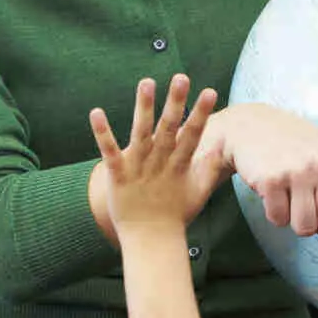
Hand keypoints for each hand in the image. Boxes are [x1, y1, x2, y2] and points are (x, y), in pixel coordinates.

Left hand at [90, 75, 218, 238]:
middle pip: (170, 129)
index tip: (210, 91)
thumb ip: (211, 168)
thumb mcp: (199, 191)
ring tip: (147, 82)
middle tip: (181, 77)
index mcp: (180, 166)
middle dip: (176, 103)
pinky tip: (96, 112)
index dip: (202, 113)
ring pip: (141, 134)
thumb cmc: (176, 214)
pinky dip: (103, 133)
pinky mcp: (117, 176)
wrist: (150, 240)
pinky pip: (109, 152)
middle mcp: (160, 163)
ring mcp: (139, 169)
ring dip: (144, 108)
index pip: (193, 135)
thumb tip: (222, 144)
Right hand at [207, 102, 317, 240]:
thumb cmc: (297, 150)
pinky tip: (272, 192)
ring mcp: (297, 172)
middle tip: (308, 202)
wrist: (251, 127)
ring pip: (304, 227)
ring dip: (295, 221)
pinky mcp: (271, 180)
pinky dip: (275, 215)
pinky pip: (278, 220)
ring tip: (290, 195)